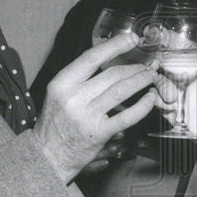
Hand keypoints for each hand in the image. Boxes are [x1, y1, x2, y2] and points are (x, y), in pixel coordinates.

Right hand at [35, 33, 157, 182]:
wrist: (46, 157)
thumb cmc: (55, 124)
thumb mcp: (59, 94)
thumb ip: (80, 78)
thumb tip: (111, 60)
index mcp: (62, 84)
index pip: (91, 57)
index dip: (115, 45)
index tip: (132, 39)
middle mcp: (73, 97)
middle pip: (112, 73)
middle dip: (135, 67)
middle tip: (147, 66)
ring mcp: (87, 116)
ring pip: (122, 89)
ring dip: (141, 80)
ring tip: (151, 77)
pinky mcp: (99, 133)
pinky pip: (128, 115)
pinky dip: (143, 105)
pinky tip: (150, 98)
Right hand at [155, 48, 196, 184]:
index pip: (182, 49)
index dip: (170, 40)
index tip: (161, 36)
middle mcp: (184, 75)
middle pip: (164, 61)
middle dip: (158, 61)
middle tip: (157, 65)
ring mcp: (175, 90)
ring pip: (158, 79)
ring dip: (162, 86)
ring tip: (173, 98)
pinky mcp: (168, 105)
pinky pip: (155, 98)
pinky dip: (159, 100)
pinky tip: (171, 106)